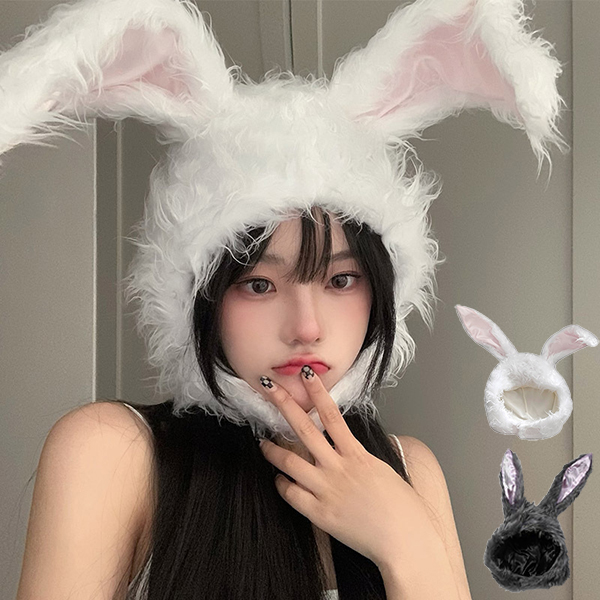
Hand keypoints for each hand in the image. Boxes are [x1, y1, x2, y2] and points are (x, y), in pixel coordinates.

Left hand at [257, 366, 433, 567]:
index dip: (317, 392)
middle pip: (304, 430)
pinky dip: (282, 484)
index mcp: (357, 455)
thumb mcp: (384, 471)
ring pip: (290, 462)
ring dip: (272, 450)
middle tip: (269, 389)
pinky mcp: (320, 514)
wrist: (406, 542)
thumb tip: (350, 449)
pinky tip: (280, 480)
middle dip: (284, 405)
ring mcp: (327, 491)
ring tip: (262, 443)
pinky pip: (292, 494)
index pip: (332, 415)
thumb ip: (362, 458)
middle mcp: (338, 468)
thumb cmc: (403, 509)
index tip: (305, 374)